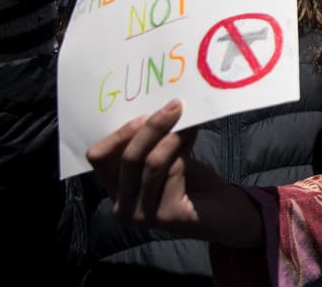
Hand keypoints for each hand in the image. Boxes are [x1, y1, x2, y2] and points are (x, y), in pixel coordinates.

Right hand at [86, 99, 262, 248]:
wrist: (223, 211)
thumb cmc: (190, 180)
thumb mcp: (166, 154)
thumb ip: (153, 140)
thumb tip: (156, 106)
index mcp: (115, 187)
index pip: (98, 157)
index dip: (118, 133)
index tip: (144, 112)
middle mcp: (121, 204)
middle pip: (126, 157)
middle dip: (151, 127)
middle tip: (174, 106)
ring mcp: (141, 214)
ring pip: (150, 163)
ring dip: (172, 136)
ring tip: (188, 121)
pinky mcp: (165, 216)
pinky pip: (171, 172)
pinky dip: (184, 148)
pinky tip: (193, 135)